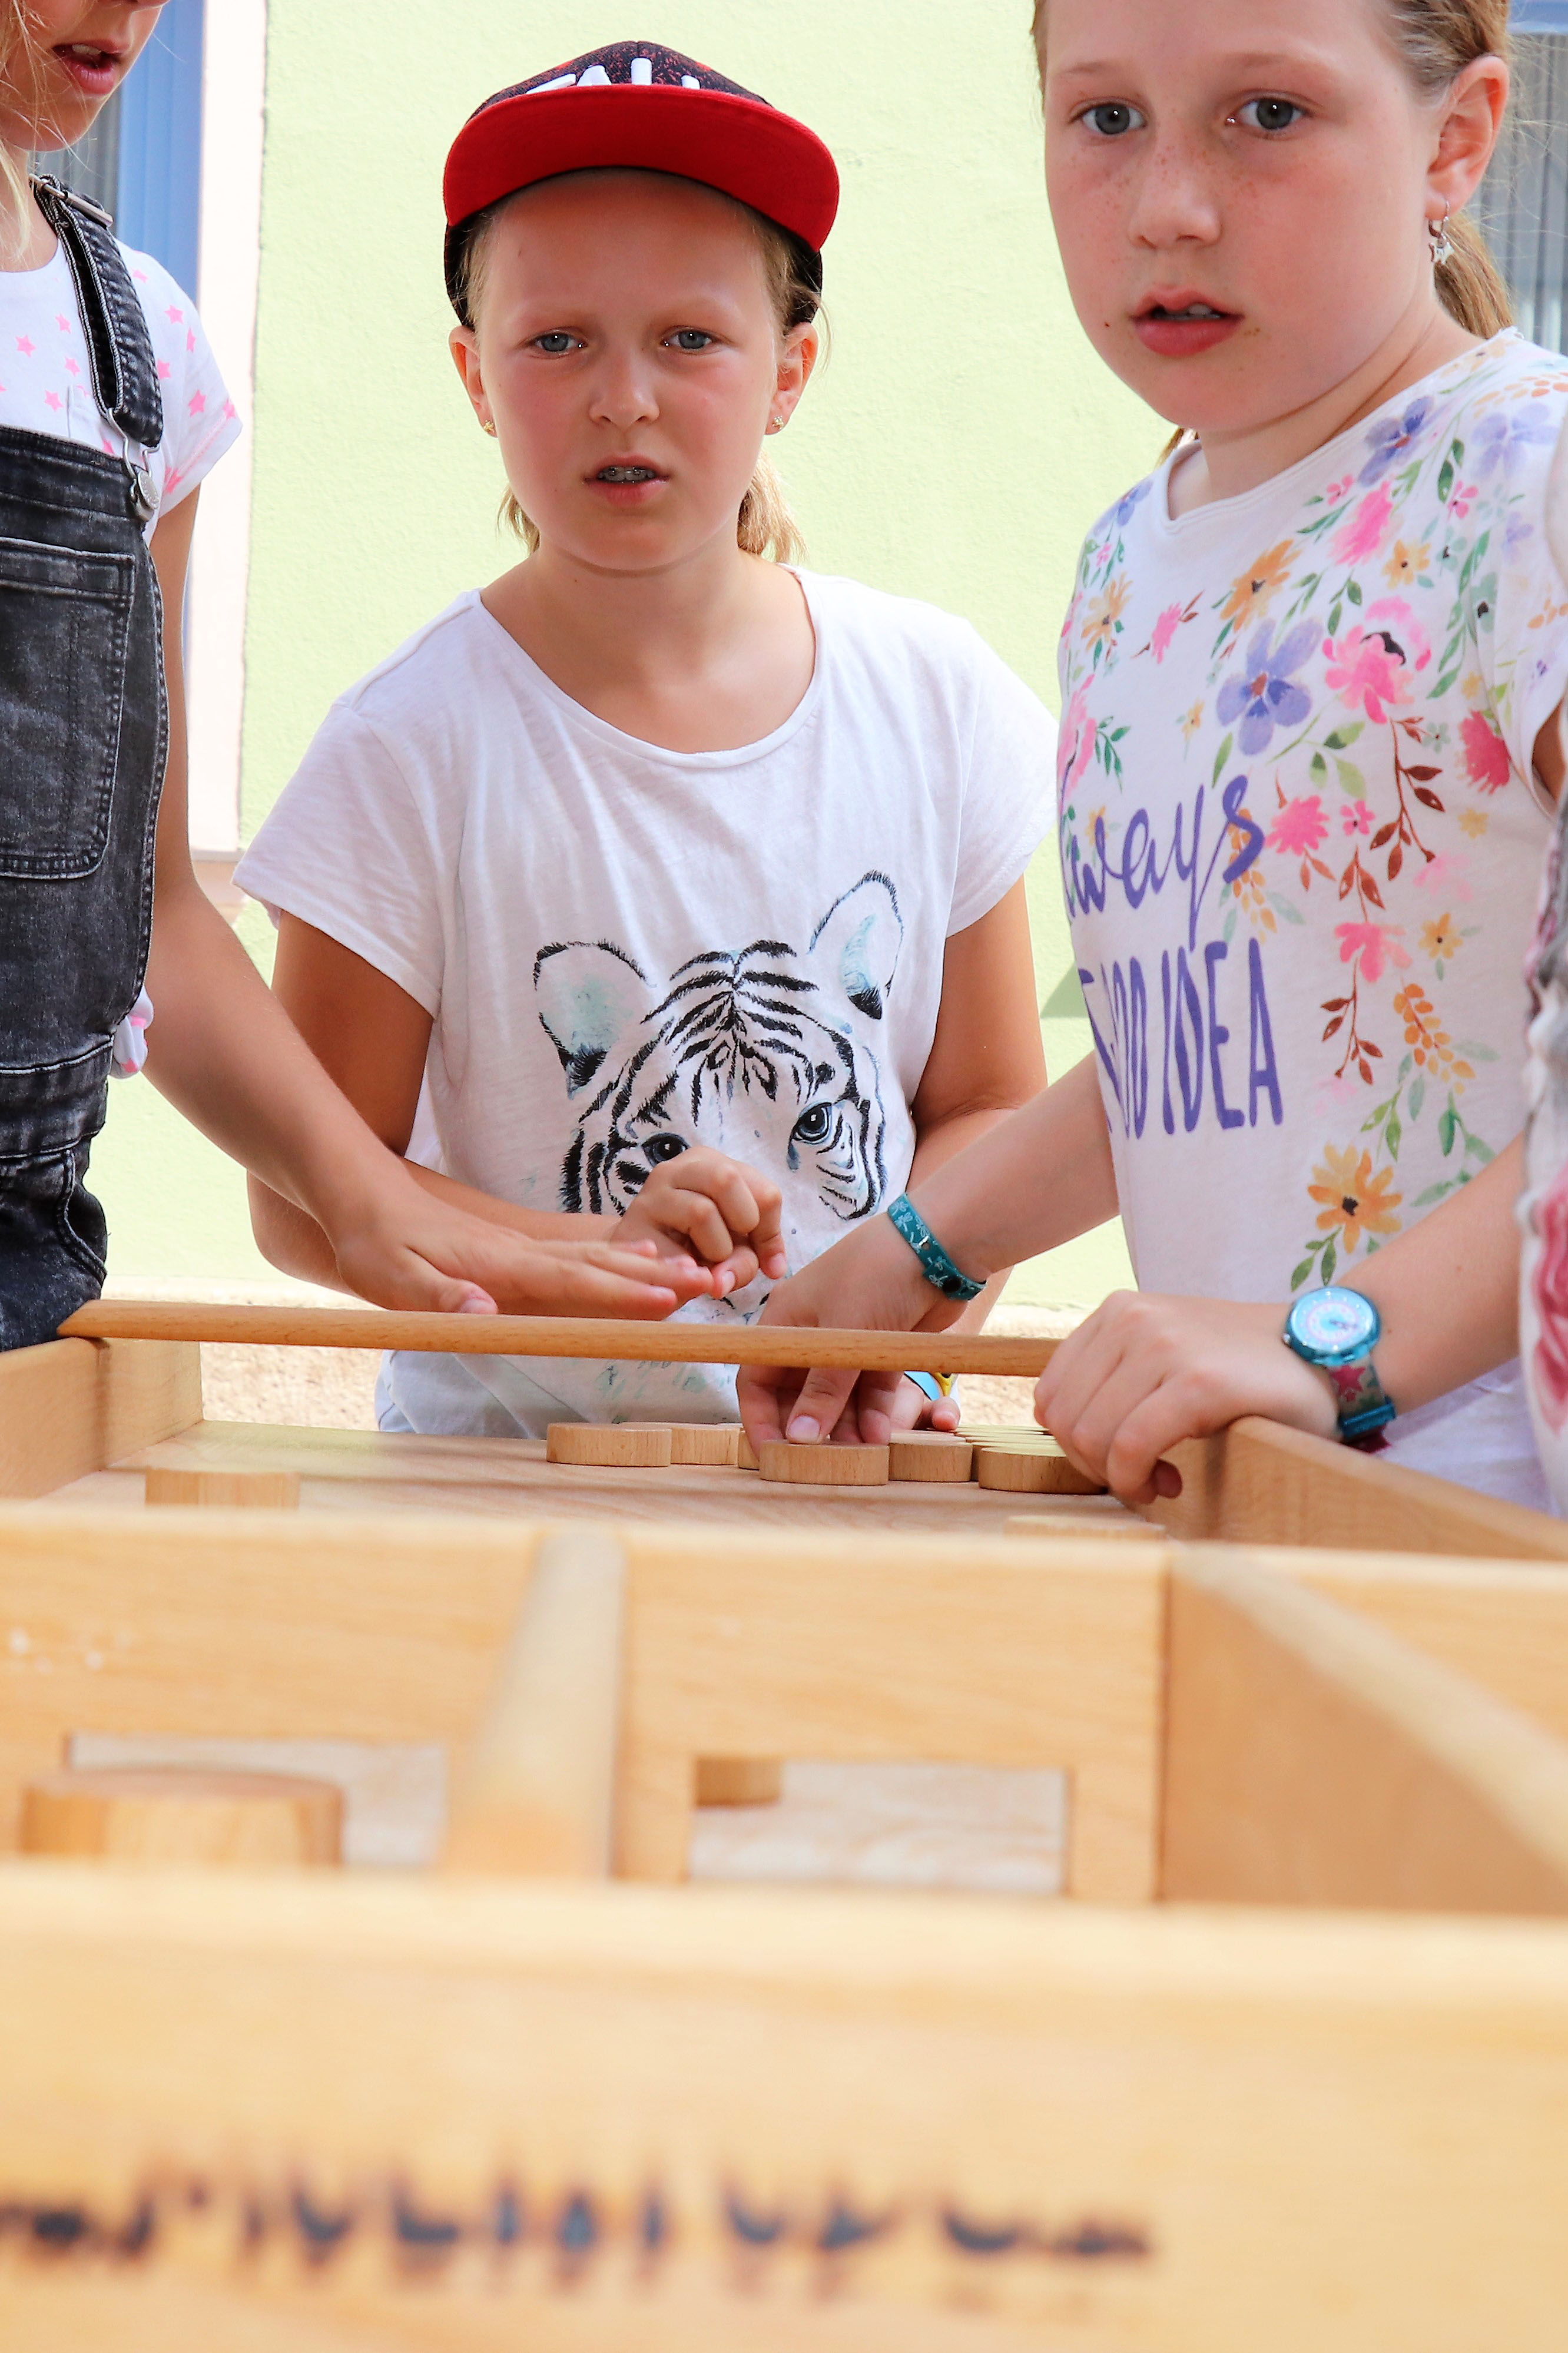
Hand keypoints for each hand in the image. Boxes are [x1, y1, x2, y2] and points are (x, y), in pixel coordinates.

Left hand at [323, 1168, 720, 1318]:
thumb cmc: (376, 1245)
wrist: (363, 1198)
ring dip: (648, 1269)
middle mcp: (523, 1254)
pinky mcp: (518, 1252)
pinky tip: (648, 1261)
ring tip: (697, 1275)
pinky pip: (581, 1258)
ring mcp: (524, 1250)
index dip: (621, 1294)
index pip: (573, 1281)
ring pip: (598, 1259)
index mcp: (501, 1265)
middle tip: (711, 1285)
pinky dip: (619, 1261)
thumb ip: (439, 1298)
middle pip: (602, 1266)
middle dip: (658, 1278)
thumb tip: (484, 1312)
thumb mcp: (393, 1281)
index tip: (667, 1299)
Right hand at [617, 1149, 787, 1294]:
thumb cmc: (690, 1255)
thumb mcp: (730, 1252)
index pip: (764, 1191)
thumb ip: (751, 1258)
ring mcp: (652, 1193)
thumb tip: (773, 1270)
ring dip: (716, 1250)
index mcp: (709, 1165)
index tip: (763, 1260)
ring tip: (705, 1262)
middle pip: (728, 1178)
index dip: (769, 1233)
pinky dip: (691, 1269)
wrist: (635, 1272)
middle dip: (742, 1225)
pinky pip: (674, 1246)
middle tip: (731, 1250)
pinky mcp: (634, 1223)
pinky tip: (685, 1271)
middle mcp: (678, 1168)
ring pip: (703, 1211)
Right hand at [737, 1214, 960, 1447]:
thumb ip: (822, 1390)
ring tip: (858, 1456)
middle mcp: (812, 1334)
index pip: (758, 1379)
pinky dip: (873, 1413)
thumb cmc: (876, 1275)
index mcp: (785, 1321)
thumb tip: (798, 1439)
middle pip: (798, 1394)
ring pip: (838, 1398)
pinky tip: (880, 1436)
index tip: (773, 1455)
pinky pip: (870, 1392)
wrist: (938, 1245)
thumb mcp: (842, 1336)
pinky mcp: (882, 1350)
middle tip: (821, 1464)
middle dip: (809, 1429)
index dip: (761, 1418)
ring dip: (845, 1427)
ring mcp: (849, 1343)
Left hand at [1034, 1291, 1337, 1505]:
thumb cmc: (1246, 1368)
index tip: (1118, 1460)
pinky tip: (1172, 1484)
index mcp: (1117, 1311)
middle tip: (1143, 1478)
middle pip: (1065, 1421)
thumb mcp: (1166, 1351)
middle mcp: (1133, 1319)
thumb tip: (1068, 1436)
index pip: (1050, 1395)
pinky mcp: (1198, 1381)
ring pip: (1093, 1437)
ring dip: (1121, 1478)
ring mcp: (1164, 1345)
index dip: (1075, 1443)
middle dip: (1096, 1467)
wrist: (1329, 1352)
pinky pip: (1131, 1447)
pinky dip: (1139, 1480)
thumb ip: (1116, 1377)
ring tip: (1163, 1481)